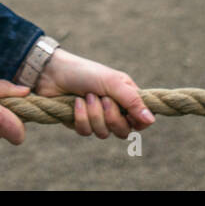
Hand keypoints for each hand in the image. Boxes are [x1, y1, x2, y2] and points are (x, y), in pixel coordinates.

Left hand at [33, 49, 154, 138]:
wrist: (53, 73)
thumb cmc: (86, 72)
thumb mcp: (112, 82)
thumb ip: (132, 101)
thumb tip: (151, 120)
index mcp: (126, 97)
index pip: (141, 121)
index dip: (137, 122)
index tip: (129, 115)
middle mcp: (114, 109)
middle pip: (123, 131)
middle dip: (111, 117)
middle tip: (102, 99)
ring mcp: (97, 118)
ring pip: (103, 133)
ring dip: (93, 115)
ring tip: (86, 96)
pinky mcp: (80, 123)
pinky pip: (86, 132)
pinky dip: (80, 117)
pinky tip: (75, 103)